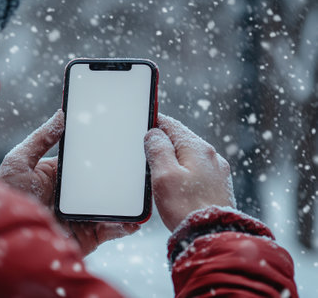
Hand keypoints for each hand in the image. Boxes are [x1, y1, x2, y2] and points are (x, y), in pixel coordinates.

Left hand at [0, 109, 139, 255]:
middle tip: (143, 168)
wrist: (2, 236)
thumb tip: (61, 114)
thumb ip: (41, 139)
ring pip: (113, 206)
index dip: (107, 154)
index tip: (125, 141)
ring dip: (128, 202)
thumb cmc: (3, 196)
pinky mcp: (88, 237)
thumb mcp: (19, 161)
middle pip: (106, 184)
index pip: (90, 162)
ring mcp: (83, 216)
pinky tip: (133, 219)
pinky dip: (125, 225)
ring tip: (143, 195)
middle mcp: (75, 196)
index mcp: (62, 176)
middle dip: (124, 178)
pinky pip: (111, 230)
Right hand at [144, 113, 234, 230]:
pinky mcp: (218, 187)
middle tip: (146, 154)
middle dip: (163, 145)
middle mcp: (211, 156)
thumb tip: (154, 133)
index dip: (154, 123)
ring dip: (174, 161)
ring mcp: (217, 172)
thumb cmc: (185, 207)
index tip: (142, 125)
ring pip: (189, 157)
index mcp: (197, 148)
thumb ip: (157, 149)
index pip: (171, 125)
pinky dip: (184, 174)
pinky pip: (196, 172)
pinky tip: (177, 187)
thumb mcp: (164, 175)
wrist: (212, 236)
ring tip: (159, 173)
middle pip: (181, 140)